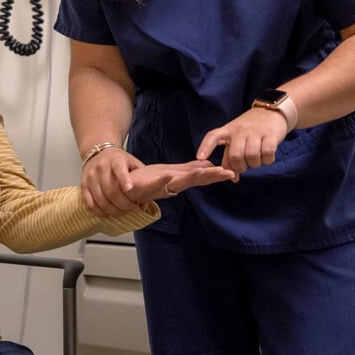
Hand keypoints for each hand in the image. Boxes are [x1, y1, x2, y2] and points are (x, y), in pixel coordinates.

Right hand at [81, 147, 147, 215]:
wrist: (98, 151)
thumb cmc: (119, 160)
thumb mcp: (133, 164)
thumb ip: (142, 181)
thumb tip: (145, 204)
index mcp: (116, 160)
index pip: (119, 169)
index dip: (124, 179)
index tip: (129, 188)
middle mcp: (102, 167)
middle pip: (111, 191)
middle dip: (124, 205)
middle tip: (132, 209)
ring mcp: (91, 176)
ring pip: (101, 200)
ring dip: (113, 211)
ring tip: (122, 212)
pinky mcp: (83, 185)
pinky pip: (89, 203)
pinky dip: (99, 212)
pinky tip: (107, 213)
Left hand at [123, 160, 237, 201]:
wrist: (124, 188)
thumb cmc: (148, 180)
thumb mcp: (173, 173)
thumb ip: (190, 170)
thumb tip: (209, 166)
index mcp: (179, 181)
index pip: (200, 178)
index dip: (215, 175)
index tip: (231, 172)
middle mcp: (171, 185)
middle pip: (194, 180)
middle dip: (211, 177)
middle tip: (226, 173)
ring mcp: (158, 187)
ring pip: (178, 182)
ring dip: (193, 177)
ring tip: (208, 171)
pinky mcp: (143, 187)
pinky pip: (154, 184)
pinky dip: (162, 180)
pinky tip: (170, 174)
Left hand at [196, 107, 287, 173]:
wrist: (271, 112)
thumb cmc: (249, 129)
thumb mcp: (235, 138)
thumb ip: (230, 157)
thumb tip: (233, 179)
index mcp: (227, 130)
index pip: (213, 136)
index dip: (205, 147)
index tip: (199, 158)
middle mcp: (239, 130)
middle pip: (235, 155)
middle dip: (241, 167)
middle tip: (246, 164)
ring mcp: (255, 131)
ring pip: (251, 156)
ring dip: (255, 164)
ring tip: (257, 159)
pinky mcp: (270, 134)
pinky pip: (267, 153)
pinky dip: (267, 160)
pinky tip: (267, 157)